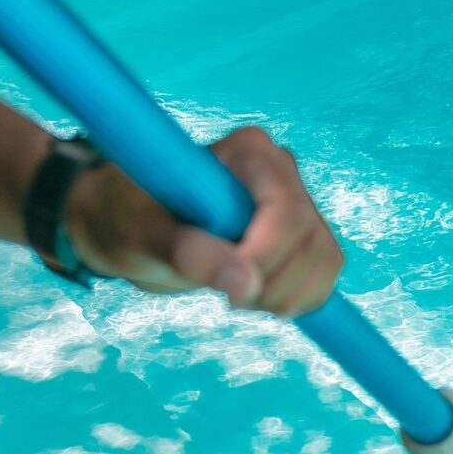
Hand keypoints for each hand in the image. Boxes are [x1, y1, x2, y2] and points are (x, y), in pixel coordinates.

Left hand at [63, 126, 342, 317]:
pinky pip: (324, 276)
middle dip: (271, 284)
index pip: (286, 209)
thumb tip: (245, 284)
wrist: (133, 226)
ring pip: (324, 261)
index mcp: (249, 152)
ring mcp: (297, 203)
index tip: (228, 297)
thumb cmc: (128, 218)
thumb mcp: (145, 235)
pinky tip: (255, 297)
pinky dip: (297, 301)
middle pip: (311, 241)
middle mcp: (282, 171)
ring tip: (235, 296)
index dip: (267, 258)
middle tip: (224, 299)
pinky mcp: (303, 236)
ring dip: (285, 296)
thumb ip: (191, 254)